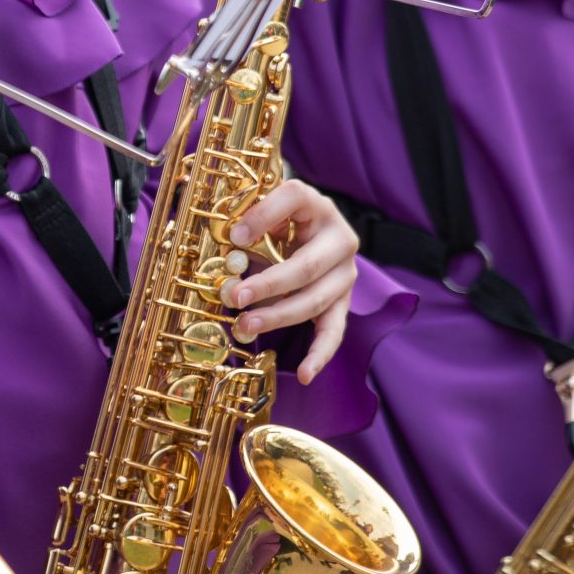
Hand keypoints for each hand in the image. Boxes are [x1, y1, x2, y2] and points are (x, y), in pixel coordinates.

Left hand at [227, 180, 358, 384]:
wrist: (310, 233)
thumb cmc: (278, 222)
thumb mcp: (264, 214)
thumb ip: (247, 223)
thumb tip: (228, 240)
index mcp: (316, 205)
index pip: (295, 199)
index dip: (264, 216)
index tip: (234, 235)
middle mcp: (339, 238)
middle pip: (306, 265)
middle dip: (268, 284)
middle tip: (235, 296)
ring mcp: (345, 273)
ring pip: (314, 300)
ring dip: (278, 317)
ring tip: (244, 326)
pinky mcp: (342, 301)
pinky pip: (334, 330)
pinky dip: (319, 354)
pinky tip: (304, 374)